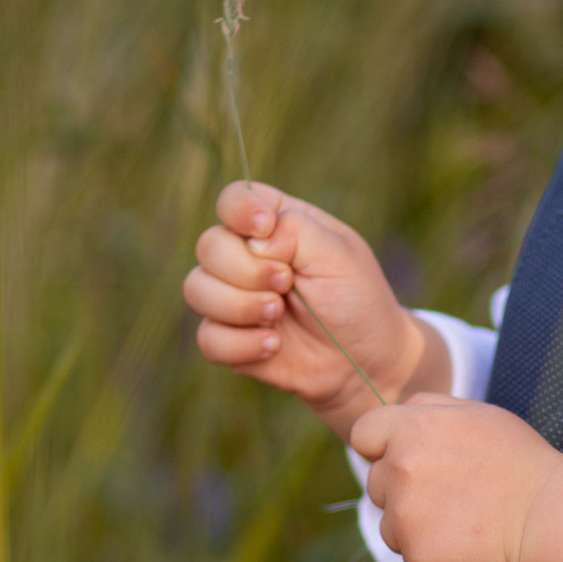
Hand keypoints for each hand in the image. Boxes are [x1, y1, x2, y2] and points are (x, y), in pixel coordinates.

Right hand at [183, 182, 449, 438]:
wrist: (365, 362)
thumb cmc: (357, 300)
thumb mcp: (340, 255)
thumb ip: (297, 231)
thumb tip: (254, 239)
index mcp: (275, 224)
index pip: (233, 199)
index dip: (239, 210)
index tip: (265, 228)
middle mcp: (246, 256)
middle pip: (209, 246)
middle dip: (246, 269)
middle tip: (287, 284)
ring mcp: (233, 298)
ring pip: (197, 290)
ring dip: (240, 306)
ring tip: (278, 316)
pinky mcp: (229, 339)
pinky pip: (207, 338)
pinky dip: (240, 344)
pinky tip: (273, 346)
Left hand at [350, 397, 562, 561]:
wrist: (550, 517)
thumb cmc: (520, 463)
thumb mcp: (478, 414)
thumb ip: (429, 407)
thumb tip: (399, 415)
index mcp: (412, 429)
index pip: (364, 435)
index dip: (383, 449)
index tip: (409, 462)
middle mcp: (400, 471)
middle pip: (377, 487)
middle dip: (404, 492)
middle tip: (453, 497)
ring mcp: (406, 520)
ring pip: (391, 529)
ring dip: (418, 530)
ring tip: (465, 524)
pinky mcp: (420, 561)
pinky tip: (469, 550)